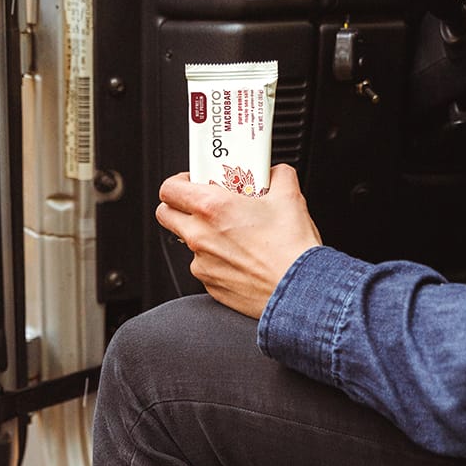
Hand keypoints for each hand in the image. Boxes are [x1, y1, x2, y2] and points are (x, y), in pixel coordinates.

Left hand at [155, 164, 321, 318]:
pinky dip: (217, 259)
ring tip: (231, 232)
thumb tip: (276, 173)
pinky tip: (241, 257)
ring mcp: (202, 263)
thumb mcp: (290, 198)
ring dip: (202, 234)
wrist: (298, 291)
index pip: (169, 188)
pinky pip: (204, 266)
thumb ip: (278, 176)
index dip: (178, 182)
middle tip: (203, 203)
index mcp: (212, 208)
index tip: (193, 182)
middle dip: (180, 206)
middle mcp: (199, 236)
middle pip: (166, 214)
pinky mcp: (210, 284)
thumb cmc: (291, 250)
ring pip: (188, 242)